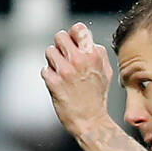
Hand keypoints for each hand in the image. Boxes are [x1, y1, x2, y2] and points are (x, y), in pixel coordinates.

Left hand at [41, 21, 112, 138]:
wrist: (90, 122)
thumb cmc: (98, 98)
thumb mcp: (106, 72)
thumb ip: (98, 53)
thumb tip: (88, 40)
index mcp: (93, 55)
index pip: (78, 28)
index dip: (73, 34)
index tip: (72, 43)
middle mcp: (78, 60)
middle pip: (60, 36)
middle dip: (60, 46)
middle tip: (64, 58)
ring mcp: (65, 71)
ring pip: (49, 51)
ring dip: (53, 61)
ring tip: (60, 72)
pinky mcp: (53, 83)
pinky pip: (44, 69)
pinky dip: (49, 76)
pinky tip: (57, 84)